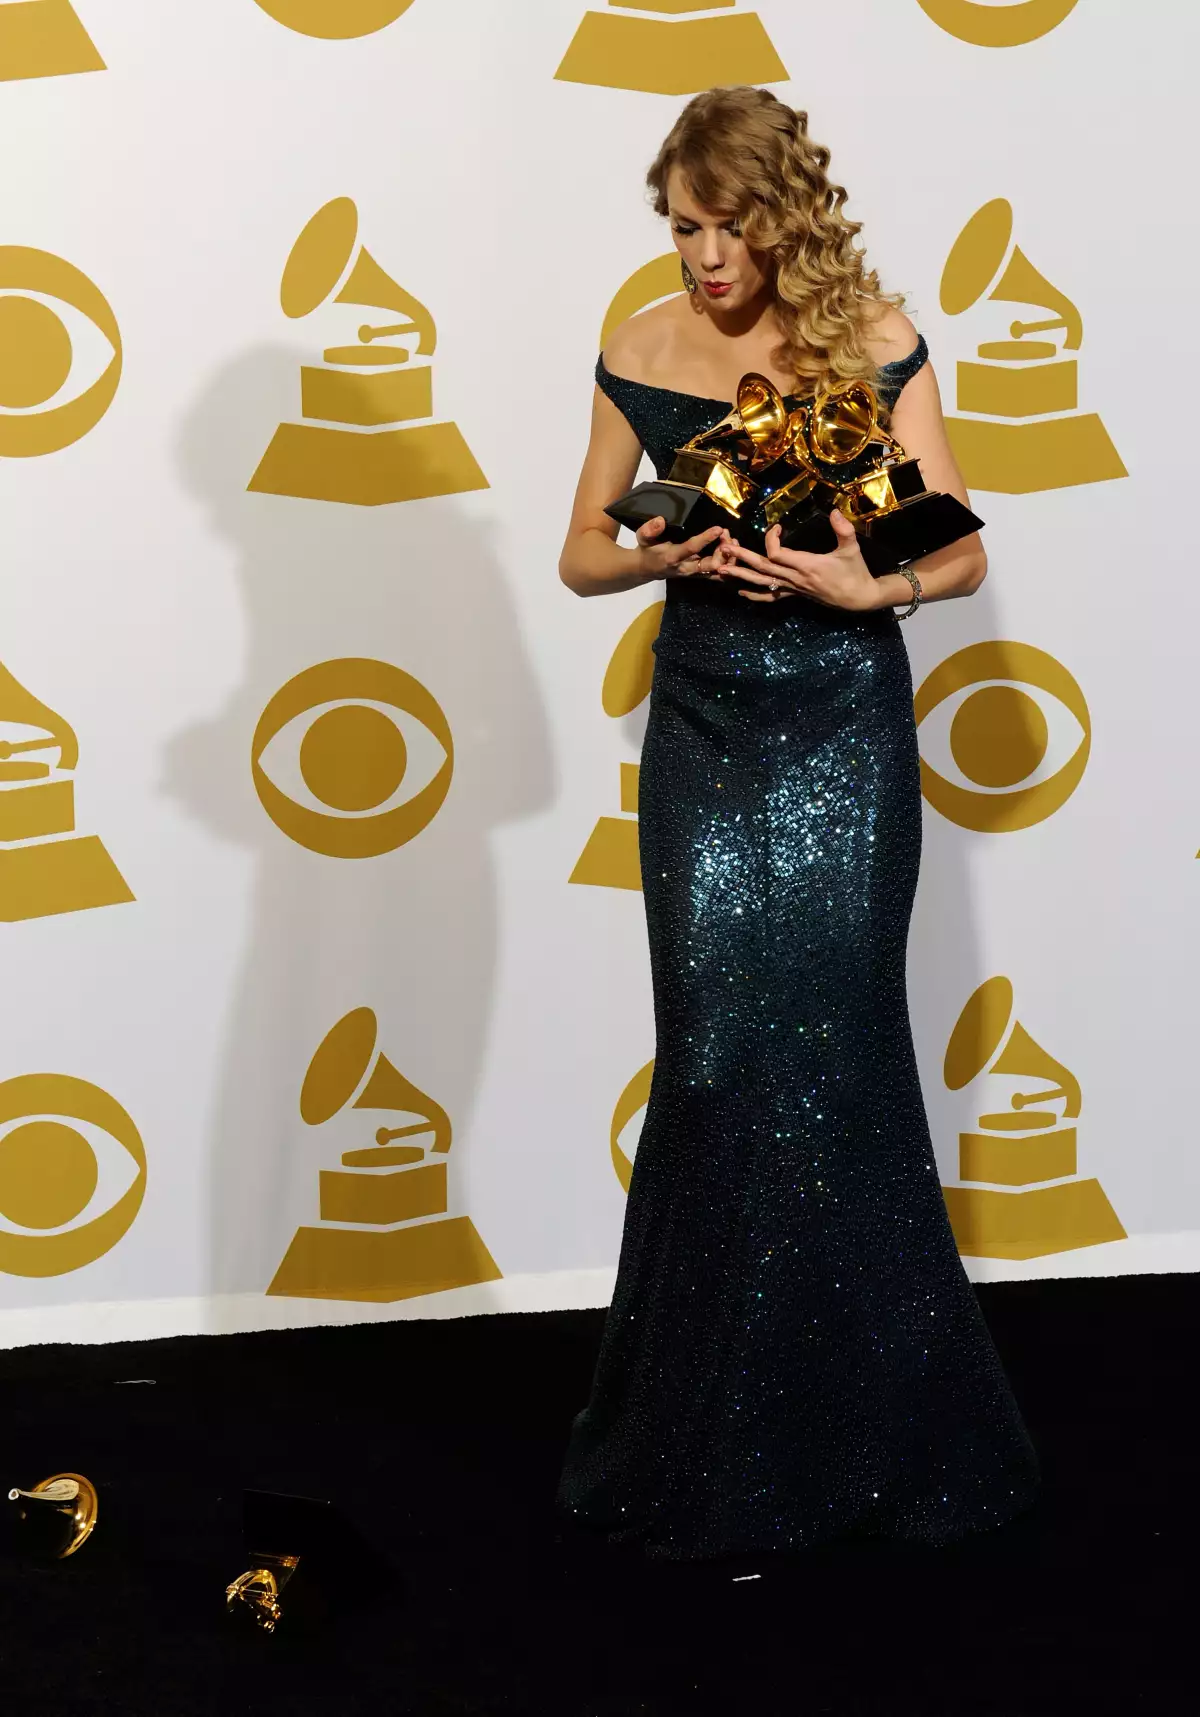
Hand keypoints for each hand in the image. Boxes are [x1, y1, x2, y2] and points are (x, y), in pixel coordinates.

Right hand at [635, 517, 729, 581]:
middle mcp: (686, 568)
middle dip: (722, 551)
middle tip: (726, 534)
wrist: (646, 569)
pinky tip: (731, 550)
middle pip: (710, 564)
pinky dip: (727, 564)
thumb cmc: (647, 550)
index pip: (691, 548)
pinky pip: (717, 574)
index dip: (706, 539)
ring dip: (727, 557)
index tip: (718, 528)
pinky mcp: (698, 575)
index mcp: (672, 557)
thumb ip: (649, 529)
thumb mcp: (642, 537)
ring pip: (717, 571)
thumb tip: (661, 520)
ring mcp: (693, 574)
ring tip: (731, 539)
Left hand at [722, 511, 882, 609]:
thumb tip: (834, 510)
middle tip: (725, 548)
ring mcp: (793, 588)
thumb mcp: (852, 548)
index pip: (778, 554)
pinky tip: (741, 591)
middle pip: (763, 568)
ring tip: (721, 570)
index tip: (777, 527)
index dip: (771, 539)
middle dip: (742, 558)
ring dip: (741, 576)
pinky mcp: (795, 594)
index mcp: (807, 566)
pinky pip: (771, 596)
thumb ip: (843, 529)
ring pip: (762, 583)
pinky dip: (755, 594)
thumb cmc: (855, 572)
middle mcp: (795, 579)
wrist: (858, 598)